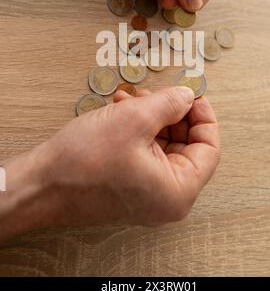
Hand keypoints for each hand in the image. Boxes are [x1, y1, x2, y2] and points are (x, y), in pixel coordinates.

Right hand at [5, 87, 219, 233]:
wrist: (41, 184)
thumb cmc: (86, 158)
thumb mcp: (134, 119)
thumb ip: (170, 103)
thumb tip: (188, 95)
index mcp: (178, 190)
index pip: (209, 147)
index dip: (203, 115)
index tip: (192, 92)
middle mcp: (167, 198)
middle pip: (186, 145)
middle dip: (170, 112)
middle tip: (155, 92)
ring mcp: (147, 194)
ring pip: (163, 145)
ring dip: (150, 117)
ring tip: (128, 98)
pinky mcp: (129, 186)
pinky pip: (145, 152)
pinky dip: (137, 129)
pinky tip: (119, 110)